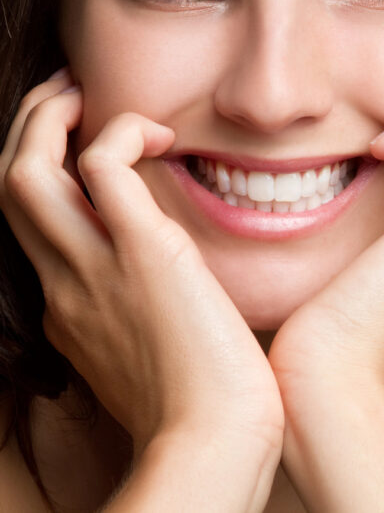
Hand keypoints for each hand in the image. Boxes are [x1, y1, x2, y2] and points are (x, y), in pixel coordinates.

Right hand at [0, 70, 282, 508]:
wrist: (217, 436)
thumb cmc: (205, 405)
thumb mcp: (152, 361)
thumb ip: (144, 323)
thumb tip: (171, 300)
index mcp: (68, 312)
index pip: (36, 232)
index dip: (49, 181)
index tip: (81, 152)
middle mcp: (64, 286)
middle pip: (9, 191)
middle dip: (27, 132)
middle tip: (65, 96)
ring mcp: (93, 269)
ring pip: (25, 173)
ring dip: (47, 119)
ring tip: (84, 91)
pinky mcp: (142, 251)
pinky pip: (103, 165)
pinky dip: (121, 131)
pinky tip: (162, 132)